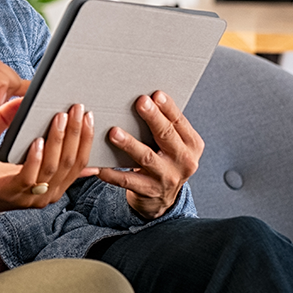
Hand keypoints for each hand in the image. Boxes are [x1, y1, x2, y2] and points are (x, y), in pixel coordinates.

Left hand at [0, 103, 96, 211]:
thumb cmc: (7, 176)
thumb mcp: (38, 170)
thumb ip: (61, 165)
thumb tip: (91, 162)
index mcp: (58, 187)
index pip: (80, 162)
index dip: (86, 139)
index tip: (88, 116)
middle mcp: (49, 194)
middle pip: (69, 162)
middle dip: (75, 133)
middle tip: (76, 110)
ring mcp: (32, 196)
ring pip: (52, 166)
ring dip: (58, 140)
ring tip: (59, 118)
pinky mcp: (13, 192)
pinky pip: (28, 175)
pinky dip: (35, 157)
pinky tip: (37, 140)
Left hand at [96, 91, 202, 219]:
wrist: (162, 198)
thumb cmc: (164, 159)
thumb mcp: (173, 144)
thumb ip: (165, 125)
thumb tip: (145, 98)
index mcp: (191, 144)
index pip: (179, 122)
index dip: (168, 108)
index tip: (156, 94)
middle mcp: (183, 161)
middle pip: (166, 136)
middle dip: (153, 118)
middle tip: (140, 102)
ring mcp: (167, 178)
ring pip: (146, 158)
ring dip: (129, 144)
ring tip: (114, 132)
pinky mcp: (149, 191)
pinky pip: (128, 180)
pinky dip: (113, 173)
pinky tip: (100, 166)